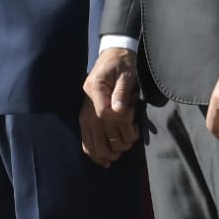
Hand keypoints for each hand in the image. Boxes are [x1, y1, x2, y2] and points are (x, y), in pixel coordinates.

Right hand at [80, 47, 139, 165]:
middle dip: (119, 143)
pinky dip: (95, 154)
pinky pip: (86, 143)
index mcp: (95, 90)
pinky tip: (105, 161)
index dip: (123, 123)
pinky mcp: (85, 120)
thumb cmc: (122, 65)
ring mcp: (84, 115)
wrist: (114, 57)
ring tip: (124, 147)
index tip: (134, 121)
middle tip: (131, 140)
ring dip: (111, 151)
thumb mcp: (126, 74)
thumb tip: (120, 112)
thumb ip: (122, 93)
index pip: (107, 116)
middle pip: (99, 136)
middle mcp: (87, 105)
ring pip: (93, 144)